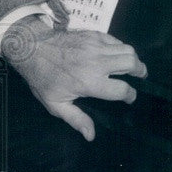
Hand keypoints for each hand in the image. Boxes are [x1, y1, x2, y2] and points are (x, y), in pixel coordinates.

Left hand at [0, 17, 146, 141]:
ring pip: (127, 49)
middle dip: (140, 71)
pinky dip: (120, 47)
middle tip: (139, 76)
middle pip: (131, 63)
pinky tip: (115, 54)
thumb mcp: (55, 104)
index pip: (122, 89)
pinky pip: (115, 39)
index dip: (130, 95)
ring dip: (133, 58)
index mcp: (90, 82)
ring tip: (132, 65)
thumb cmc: (42, 78)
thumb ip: (76, 119)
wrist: (31, 48)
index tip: (129, 98)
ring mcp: (95, 46)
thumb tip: (91, 136)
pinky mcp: (92, 34)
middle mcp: (97, 62)